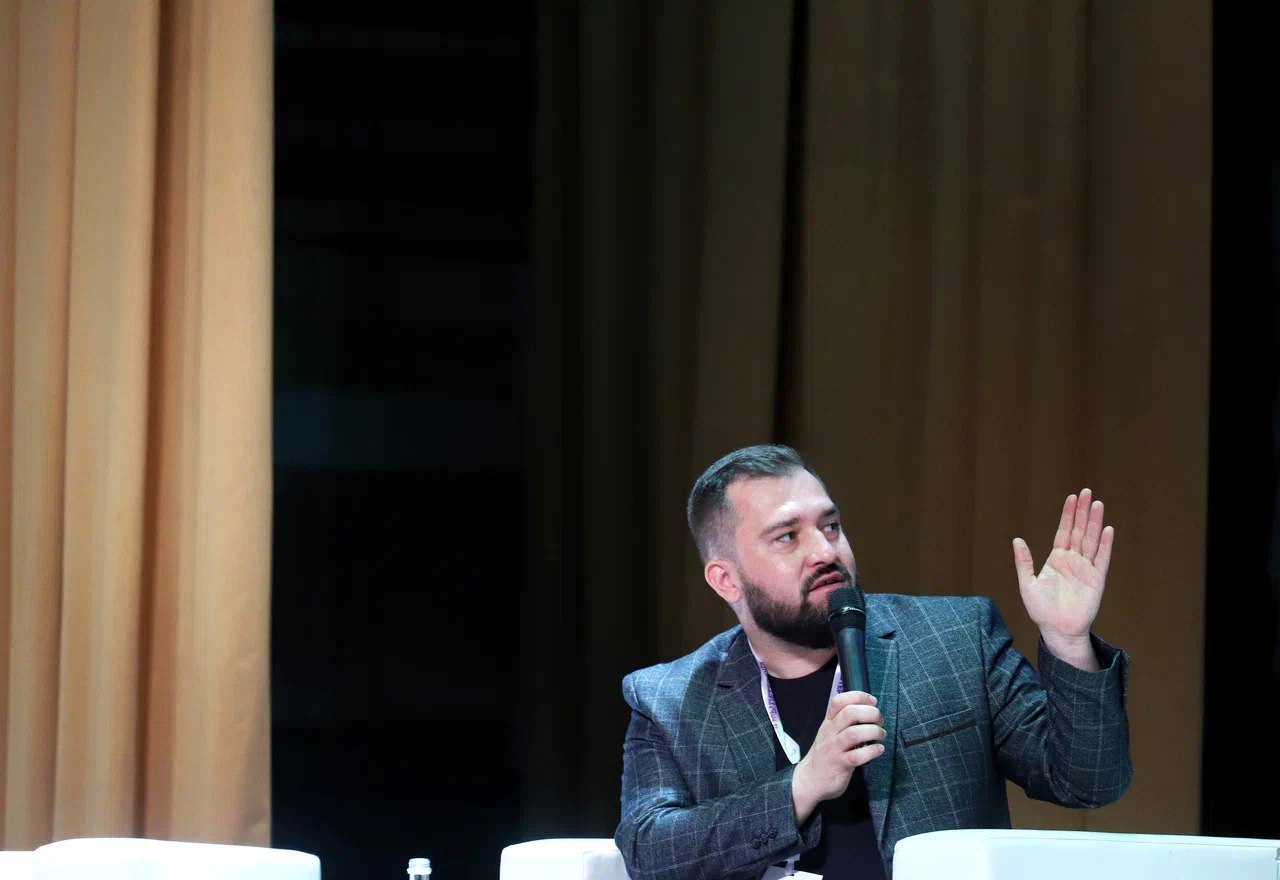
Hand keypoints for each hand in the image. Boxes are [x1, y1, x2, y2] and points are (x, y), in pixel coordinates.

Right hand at [791, 691, 884, 823]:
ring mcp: (834, 748)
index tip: (873, 702)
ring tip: (881, 735)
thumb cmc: (825, 755)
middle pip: (850, 713)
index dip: (859, 697)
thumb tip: (868, 711)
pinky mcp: (840, 765)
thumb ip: (844, 722)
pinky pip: (857, 756)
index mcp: (828, 722)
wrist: (809, 780)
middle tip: (880, 721)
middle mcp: (830, 732)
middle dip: (870, 713)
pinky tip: (879, 750)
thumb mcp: (830, 734)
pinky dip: (872, 751)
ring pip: (854, 733)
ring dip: (874, 731)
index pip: (839, 701)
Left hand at [1012, 489, 1114, 669]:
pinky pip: (1102, 559)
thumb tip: (1016, 539)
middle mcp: (1073, 560)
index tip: (1071, 498)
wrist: (1057, 630)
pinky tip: (1107, 530)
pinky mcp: (1097, 580)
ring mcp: (1086, 569)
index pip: (1064, 531)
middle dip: (1082, 512)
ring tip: (1097, 504)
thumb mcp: (1027, 584)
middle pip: (1079, 531)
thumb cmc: (1041, 610)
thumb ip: (1024, 562)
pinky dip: (1105, 545)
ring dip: (1094, 522)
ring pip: (1091, 540)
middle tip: (1086, 492)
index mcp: (1057, 559)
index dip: (1067, 515)